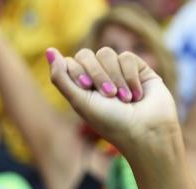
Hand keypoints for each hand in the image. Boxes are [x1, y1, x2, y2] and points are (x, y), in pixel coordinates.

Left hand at [47, 46, 180, 156]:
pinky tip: (137, 94)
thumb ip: (61, 78)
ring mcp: (117, 71)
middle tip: (108, 95)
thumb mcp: (79, 101)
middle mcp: (97, 78)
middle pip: (86, 54)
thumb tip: (49, 51)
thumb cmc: (110, 122)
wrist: (146, 130)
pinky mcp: (137, 68)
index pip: (69, 62)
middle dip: (96, 74)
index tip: (86, 88)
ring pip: (106, 52)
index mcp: (80, 88)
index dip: (77, 71)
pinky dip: (130, 76)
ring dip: (114, 77)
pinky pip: (127, 57)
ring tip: (124, 99)